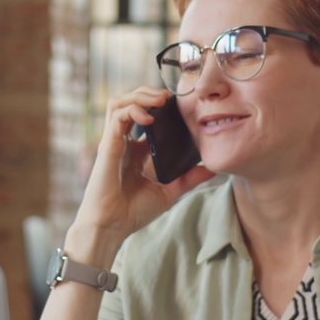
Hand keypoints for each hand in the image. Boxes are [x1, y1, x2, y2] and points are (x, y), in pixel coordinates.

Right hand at [73, 87, 214, 243]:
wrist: (112, 227)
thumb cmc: (133, 212)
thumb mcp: (169, 191)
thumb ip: (189, 179)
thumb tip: (212, 169)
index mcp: (134, 151)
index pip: (143, 118)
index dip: (158, 107)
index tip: (178, 105)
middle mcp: (123, 142)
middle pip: (130, 103)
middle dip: (148, 93)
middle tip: (169, 95)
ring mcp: (113, 142)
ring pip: (119, 103)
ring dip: (139, 95)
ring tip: (159, 98)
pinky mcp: (108, 145)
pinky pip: (117, 115)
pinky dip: (133, 109)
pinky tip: (150, 117)